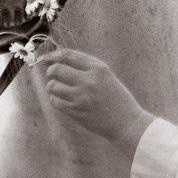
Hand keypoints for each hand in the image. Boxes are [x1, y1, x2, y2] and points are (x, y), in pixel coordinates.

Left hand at [36, 46, 153, 152]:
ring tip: (60, 88)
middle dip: (51, 71)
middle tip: (53, 75)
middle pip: (56, 69)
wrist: (125, 122)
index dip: (56, 55)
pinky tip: (64, 100)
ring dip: (53, 86)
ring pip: (52, 86)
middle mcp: (88, 81)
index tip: (51, 58)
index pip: (68, 55)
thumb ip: (85, 67)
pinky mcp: (75, 111)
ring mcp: (80, 97)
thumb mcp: (105, 76)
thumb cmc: (115, 97)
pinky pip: (55, 101)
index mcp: (98, 69)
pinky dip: (56, 99)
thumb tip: (58, 59)